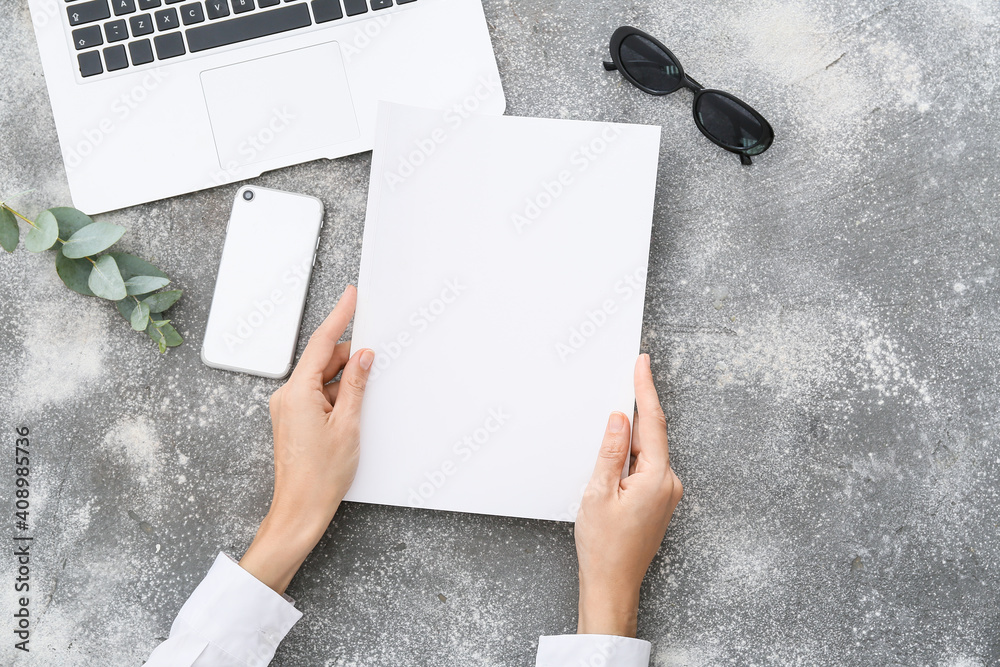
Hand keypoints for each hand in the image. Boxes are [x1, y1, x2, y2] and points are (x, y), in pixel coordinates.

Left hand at [239, 285, 374, 593]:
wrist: (299, 510)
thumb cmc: (320, 476)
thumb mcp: (348, 425)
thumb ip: (357, 385)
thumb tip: (364, 357)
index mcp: (297, 392)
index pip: (323, 343)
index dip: (339, 316)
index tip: (351, 297)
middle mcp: (287, 396)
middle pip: (323, 361)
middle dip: (350, 360)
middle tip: (374, 365)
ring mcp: (288, 408)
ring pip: (321, 380)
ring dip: (344, 384)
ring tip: (359, 408)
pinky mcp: (292, 420)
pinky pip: (316, 396)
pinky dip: (336, 397)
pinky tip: (350, 412)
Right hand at [574, 353, 682, 636]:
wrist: (612, 585)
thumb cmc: (603, 547)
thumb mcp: (598, 492)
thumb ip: (611, 451)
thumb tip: (620, 419)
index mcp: (657, 478)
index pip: (652, 423)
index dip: (646, 389)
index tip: (642, 364)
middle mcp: (669, 484)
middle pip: (653, 434)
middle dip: (640, 404)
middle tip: (630, 373)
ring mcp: (667, 494)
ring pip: (649, 450)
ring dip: (635, 430)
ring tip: (619, 406)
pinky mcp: (659, 502)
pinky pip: (647, 466)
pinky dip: (634, 451)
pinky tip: (620, 445)